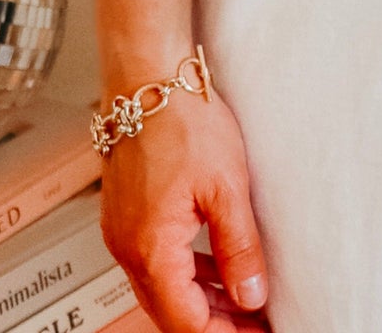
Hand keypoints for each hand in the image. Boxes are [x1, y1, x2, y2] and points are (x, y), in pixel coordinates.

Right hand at [98, 86, 269, 331]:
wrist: (148, 75)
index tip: (258, 332)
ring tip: (243, 299)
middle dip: (214, 322)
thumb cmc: (182, 119)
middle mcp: (127, 248)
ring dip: (200, 299)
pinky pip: (156, 258)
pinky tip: (215, 265)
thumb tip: (252, 296)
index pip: (185, 321)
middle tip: (255, 322)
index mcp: (149, 249)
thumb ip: (239, 249)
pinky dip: (186, 270)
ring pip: (162, 286)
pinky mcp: (127, 212)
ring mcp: (123, 230)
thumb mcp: (227, 187)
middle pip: (169, 310)